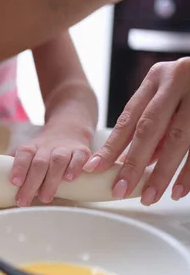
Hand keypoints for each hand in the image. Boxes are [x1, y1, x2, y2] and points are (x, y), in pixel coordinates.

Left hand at [9, 125, 92, 205]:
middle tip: (24, 201)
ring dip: (51, 179)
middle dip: (31, 183)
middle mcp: (47, 147)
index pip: (23, 154)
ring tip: (45, 197)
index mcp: (31, 148)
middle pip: (39, 162)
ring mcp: (65, 148)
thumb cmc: (42, 151)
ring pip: (58, 160)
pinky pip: (80, 156)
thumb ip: (14, 166)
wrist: (67, 130)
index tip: (14, 183)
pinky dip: (76, 167)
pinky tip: (70, 179)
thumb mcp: (27, 154)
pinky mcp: (81, 151)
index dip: (18, 167)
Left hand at [83, 58, 189, 205]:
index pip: (128, 118)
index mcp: (157, 78)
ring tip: (150, 196)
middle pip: (150, 129)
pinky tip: (179, 190)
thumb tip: (127, 162)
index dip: (111, 146)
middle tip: (120, 190)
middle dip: (133, 164)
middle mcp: (178, 81)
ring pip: (179, 139)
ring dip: (162, 173)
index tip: (95, 168)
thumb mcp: (166, 96)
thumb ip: (149, 126)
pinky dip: (189, 173)